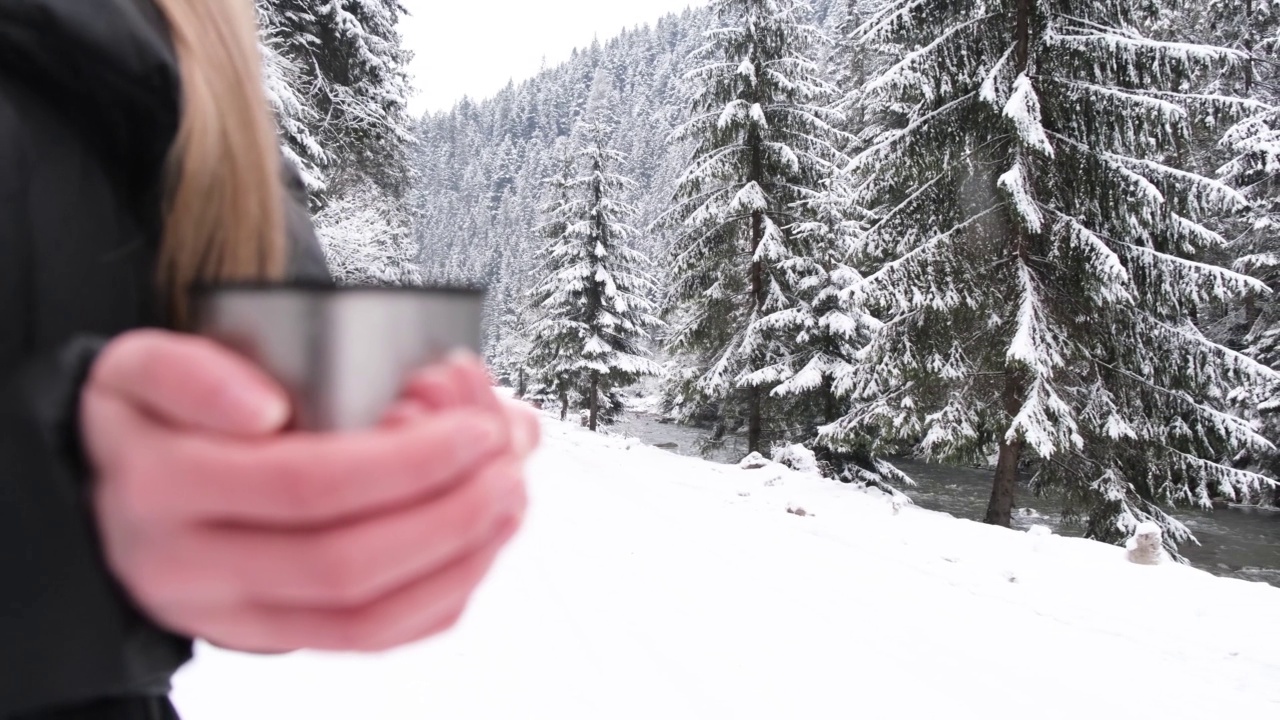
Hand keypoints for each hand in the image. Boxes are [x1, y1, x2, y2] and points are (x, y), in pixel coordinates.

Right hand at [82, 330, 529, 652]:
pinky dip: (439, 600)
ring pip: (363, 619)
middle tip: (505, 461)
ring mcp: (235, 615)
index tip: (471, 424)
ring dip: (458, 561)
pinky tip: (477, 547)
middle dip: (449, 514)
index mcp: (166, 485)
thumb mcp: (144, 366)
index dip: (403, 461)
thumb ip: (195, 371)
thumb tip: (263, 407)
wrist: (111, 497)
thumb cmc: (153, 422)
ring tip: (507, 498)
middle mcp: (195, 566)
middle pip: (344, 562)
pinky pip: (366, 643)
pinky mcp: (272, 640)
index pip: (303, 484)